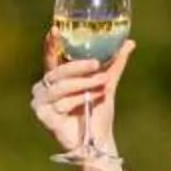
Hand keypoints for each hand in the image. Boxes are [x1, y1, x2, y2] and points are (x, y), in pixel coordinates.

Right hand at [34, 37, 132, 158]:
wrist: (98, 141)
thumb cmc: (99, 113)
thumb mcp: (107, 83)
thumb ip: (114, 63)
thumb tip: (130, 42)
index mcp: (56, 78)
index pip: (52, 56)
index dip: (51, 43)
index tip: (56, 30)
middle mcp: (45, 87)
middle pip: (58, 70)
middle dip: (78, 67)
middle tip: (97, 65)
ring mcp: (40, 101)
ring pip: (60, 85)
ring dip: (83, 85)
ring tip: (101, 86)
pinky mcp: (41, 114)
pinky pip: (60, 102)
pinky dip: (76, 101)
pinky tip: (87, 104)